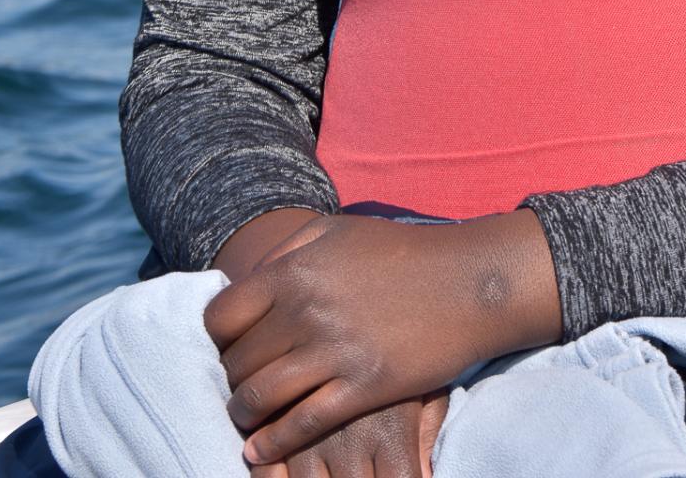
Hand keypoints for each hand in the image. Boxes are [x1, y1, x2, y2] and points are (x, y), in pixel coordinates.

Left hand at [204, 209, 559, 467]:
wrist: (467, 281)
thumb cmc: (401, 252)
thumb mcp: (337, 232)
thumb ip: (288, 250)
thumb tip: (249, 282)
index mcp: (294, 271)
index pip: (222, 317)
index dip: (218, 339)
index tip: (229, 348)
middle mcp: (305, 311)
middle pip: (236, 362)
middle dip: (231, 380)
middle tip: (239, 388)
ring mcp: (333, 351)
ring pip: (259, 398)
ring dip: (244, 415)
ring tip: (246, 421)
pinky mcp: (362, 387)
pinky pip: (300, 425)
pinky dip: (272, 444)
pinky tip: (260, 452)